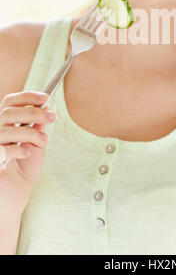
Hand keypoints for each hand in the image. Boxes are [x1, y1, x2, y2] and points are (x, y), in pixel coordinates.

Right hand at [0, 91, 55, 216]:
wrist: (15, 196)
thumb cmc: (23, 170)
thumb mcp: (36, 145)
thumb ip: (37, 127)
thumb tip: (45, 109)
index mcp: (3, 124)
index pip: (9, 102)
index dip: (26, 97)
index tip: (45, 98)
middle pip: (8, 112)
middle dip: (33, 112)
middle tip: (52, 116)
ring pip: (6, 128)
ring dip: (29, 132)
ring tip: (43, 141)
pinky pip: (1, 149)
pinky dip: (17, 148)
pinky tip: (26, 154)